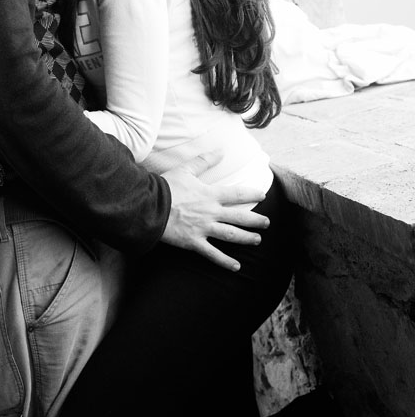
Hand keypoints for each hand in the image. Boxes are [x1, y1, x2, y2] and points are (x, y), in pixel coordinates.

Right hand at [161, 152, 269, 270]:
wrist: (149, 206)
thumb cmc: (166, 186)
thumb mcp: (185, 169)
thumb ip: (204, 160)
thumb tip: (220, 150)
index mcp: (210, 194)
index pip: (236, 194)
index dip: (251, 194)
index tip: (262, 195)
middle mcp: (211, 212)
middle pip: (239, 217)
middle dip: (255, 220)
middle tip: (267, 223)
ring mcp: (203, 229)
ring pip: (231, 235)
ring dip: (246, 238)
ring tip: (257, 240)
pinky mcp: (194, 242)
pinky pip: (213, 254)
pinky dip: (225, 261)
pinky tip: (236, 267)